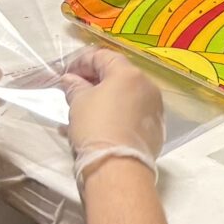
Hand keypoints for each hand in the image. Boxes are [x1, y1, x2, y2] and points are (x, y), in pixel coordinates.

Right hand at [59, 47, 164, 167]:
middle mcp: (148, 86)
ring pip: (127, 96)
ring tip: (85, 110)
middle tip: (75, 90)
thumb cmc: (96, 128)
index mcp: (129, 74)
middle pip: (118, 75)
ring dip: (106, 98)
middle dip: (95, 80)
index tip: (67, 73)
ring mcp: (155, 108)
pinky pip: (133, 114)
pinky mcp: (156, 128)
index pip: (103, 56)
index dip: (82, 62)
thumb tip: (71, 80)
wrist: (118, 166)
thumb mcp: (78, 103)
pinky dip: (118, 114)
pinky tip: (101, 125)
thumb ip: (75, 86)